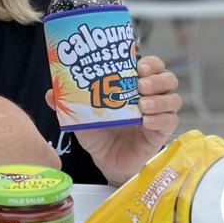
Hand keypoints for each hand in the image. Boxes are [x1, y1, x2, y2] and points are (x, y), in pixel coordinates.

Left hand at [45, 55, 180, 184]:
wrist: (104, 160)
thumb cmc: (97, 132)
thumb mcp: (80, 116)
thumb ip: (67, 104)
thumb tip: (50, 93)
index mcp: (132, 86)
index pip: (150, 66)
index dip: (149, 62)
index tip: (137, 64)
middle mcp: (149, 96)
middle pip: (168, 78)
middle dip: (157, 77)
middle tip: (140, 83)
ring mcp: (158, 114)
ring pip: (173, 98)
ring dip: (160, 98)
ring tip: (142, 104)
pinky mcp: (161, 132)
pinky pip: (169, 122)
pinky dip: (160, 119)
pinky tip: (146, 121)